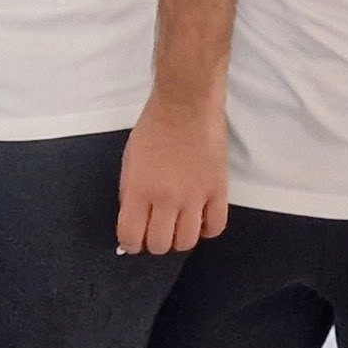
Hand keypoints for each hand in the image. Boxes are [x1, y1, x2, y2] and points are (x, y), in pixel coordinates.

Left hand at [117, 94, 227, 255]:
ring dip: (179, 239)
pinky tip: (200, 220)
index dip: (130, 244)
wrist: (186, 103)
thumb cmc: (154, 126)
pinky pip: (215, 226)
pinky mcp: (218, 189)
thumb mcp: (130, 160)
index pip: (131, 236)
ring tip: (178, 226)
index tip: (133, 240)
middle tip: (156, 230)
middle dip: (154, 243)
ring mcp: (195, 196)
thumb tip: (132, 219)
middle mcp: (166, 197)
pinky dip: (206, 229)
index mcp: (139, 189)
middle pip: (160, 244)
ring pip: (188, 242)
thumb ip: (130, 192)